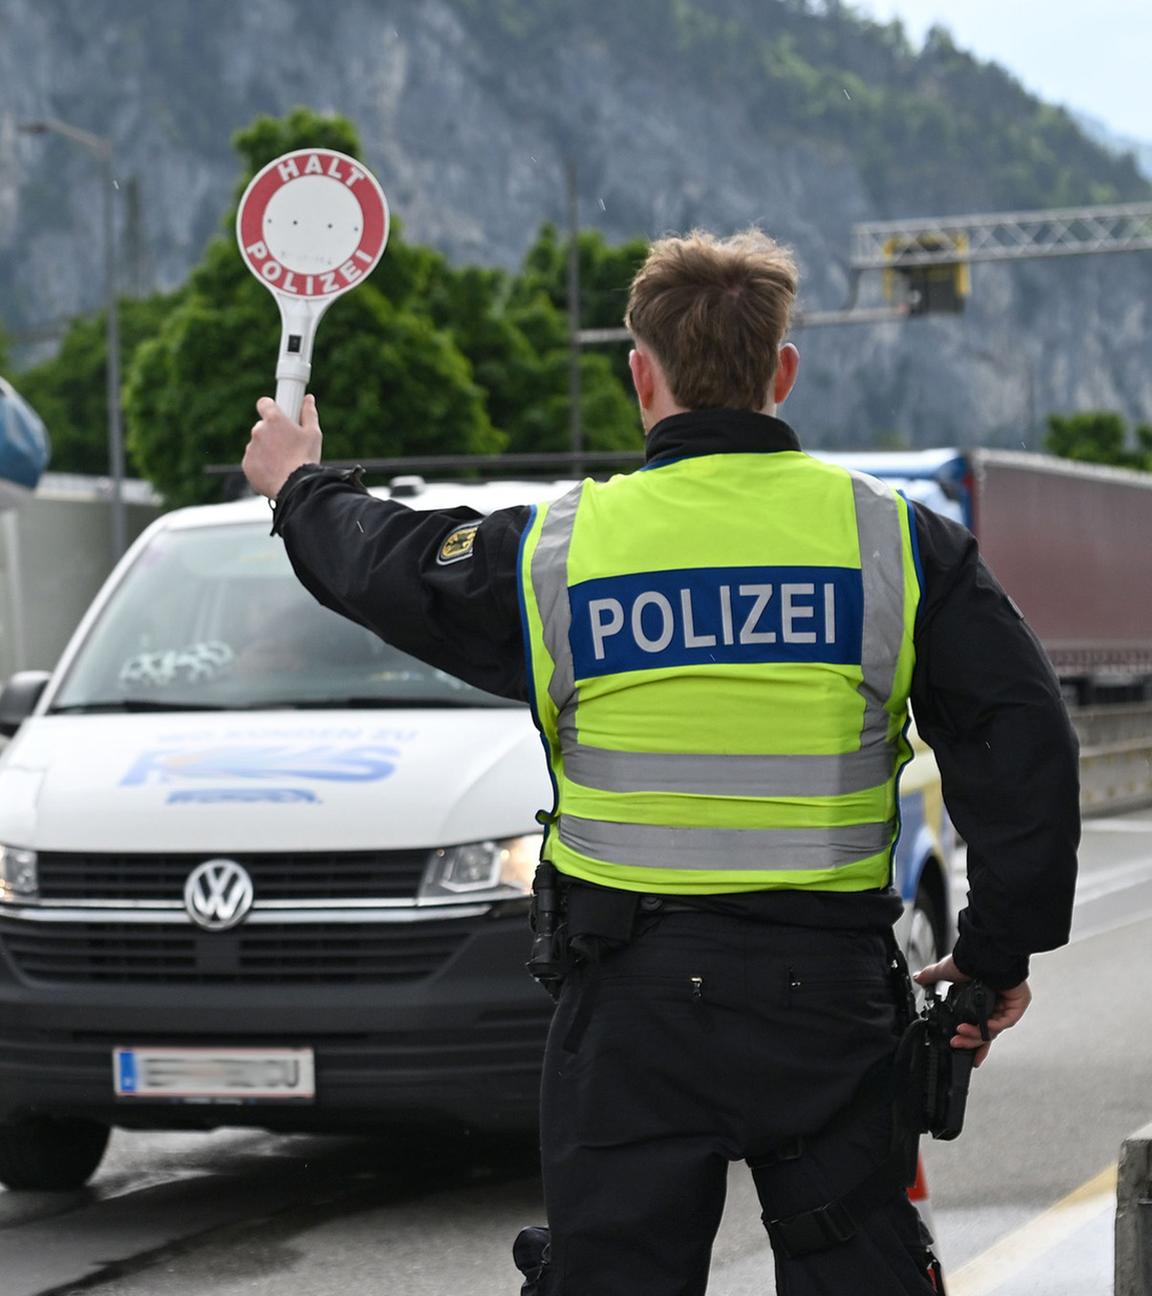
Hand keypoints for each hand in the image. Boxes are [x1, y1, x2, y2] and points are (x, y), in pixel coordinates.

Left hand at [242, 394, 322, 498]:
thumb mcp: (313, 434)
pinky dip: (261, 465)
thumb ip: (309, 413)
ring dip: (266, 450)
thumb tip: (308, 399)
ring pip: (257, 445)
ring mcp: (251, 448)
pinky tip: (275, 472)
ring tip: (283, 463)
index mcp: (274, 419)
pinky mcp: (247, 465)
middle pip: (262, 427)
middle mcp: (258, 430)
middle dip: (271, 434)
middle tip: (286, 446)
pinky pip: (253, 461)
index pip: (264, 403)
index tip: (277, 416)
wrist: (295, 487)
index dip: (270, 408)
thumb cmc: (306, 459)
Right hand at [914, 953, 1031, 1067]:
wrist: (984, 955)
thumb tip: (918, 977)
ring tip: (961, 1033)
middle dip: (969, 1041)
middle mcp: (994, 1005)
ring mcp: (1006, 1006)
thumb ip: (931, 976)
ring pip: (993, 1029)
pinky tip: (981, 1026)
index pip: (977, 1025)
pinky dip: (992, 1026)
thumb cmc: (970, 959)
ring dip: (976, 1035)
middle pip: (984, 1032)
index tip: (958, 1045)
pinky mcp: (1016, 1005)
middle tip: (956, 1042)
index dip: (969, 1038)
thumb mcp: (945, 971)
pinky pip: (1005, 1022)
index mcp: (981, 1000)